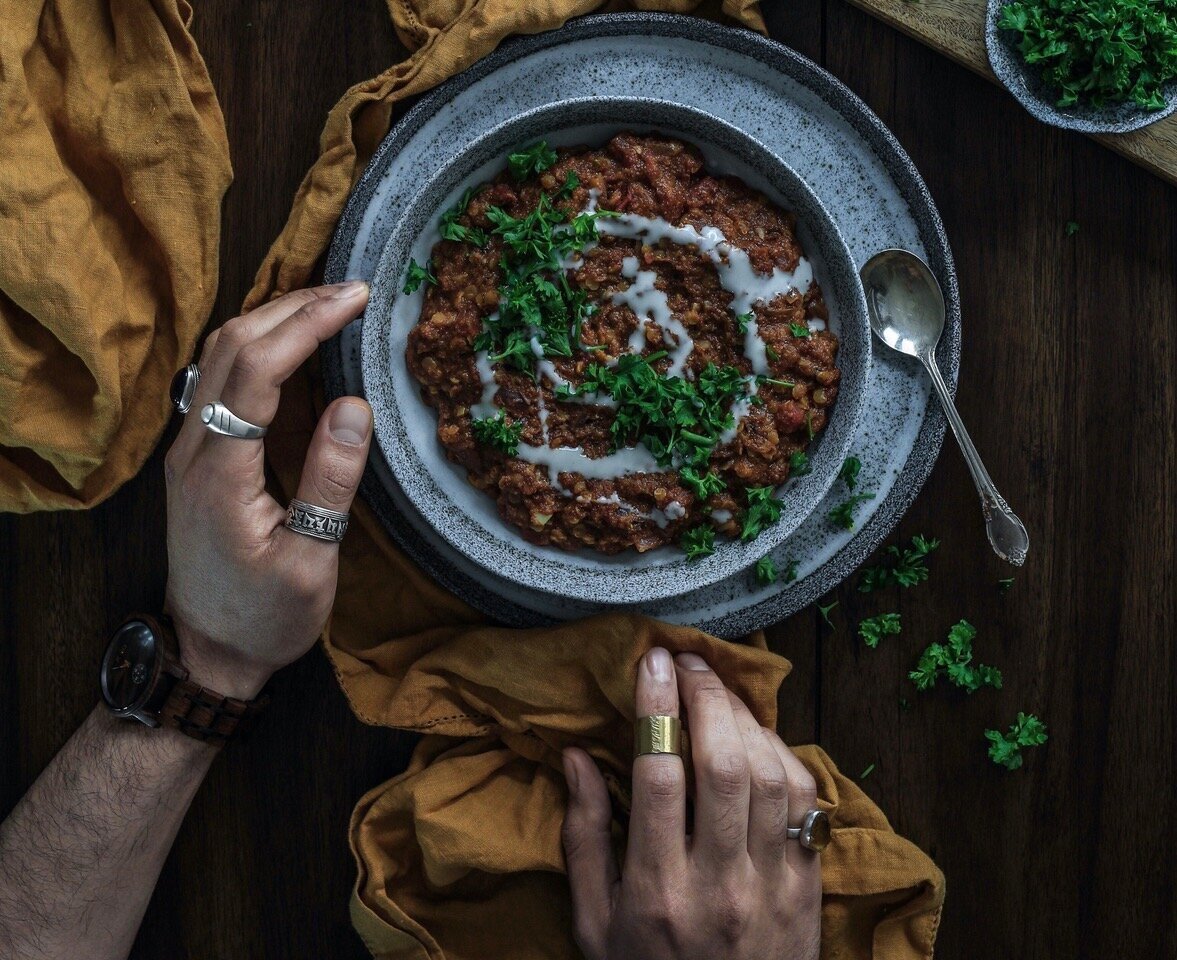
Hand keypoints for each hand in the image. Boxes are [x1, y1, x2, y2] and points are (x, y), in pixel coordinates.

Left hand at [163, 282, 372, 698]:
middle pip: (230, 346)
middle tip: (352, 290)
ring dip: (272, 318)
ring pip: (218, 355)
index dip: (307, 324)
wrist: (207, 652)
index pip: (257, 369)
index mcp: (220, 473)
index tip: (356, 298)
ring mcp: (187, 450)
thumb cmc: (264, 618)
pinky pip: (220, 378)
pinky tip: (292, 344)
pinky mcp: (196, 456)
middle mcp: (192, 449)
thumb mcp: (311, 562)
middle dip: (292, 305)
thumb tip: (354, 406)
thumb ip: (330, 482)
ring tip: (329, 305)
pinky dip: (259, 345)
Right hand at [561, 649, 820, 959]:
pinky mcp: (808, 884)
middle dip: (706, 695)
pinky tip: (756, 736)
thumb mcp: (594, 923)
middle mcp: (719, 883)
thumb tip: (577, 756)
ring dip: (745, 717)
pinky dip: (783, 753)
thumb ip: (583, 838)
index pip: (659, 776)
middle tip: (687, 660)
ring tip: (718, 690)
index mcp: (656, 891)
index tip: (650, 661)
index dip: (656, 707)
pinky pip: (805, 800)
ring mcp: (771, 884)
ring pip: (770, 774)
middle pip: (723, 764)